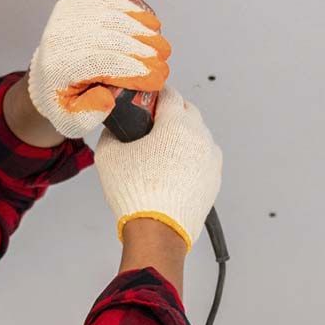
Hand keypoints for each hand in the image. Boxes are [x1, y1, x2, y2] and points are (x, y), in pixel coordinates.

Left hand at [26, 0, 171, 137]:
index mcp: (57, 66)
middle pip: (110, 38)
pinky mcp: (74, 5)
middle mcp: (59, 37)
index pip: (101, 63)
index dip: (134, 70)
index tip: (157, 79)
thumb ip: (89, 115)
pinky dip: (132, 12)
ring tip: (162, 47)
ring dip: (143, 31)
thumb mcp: (71, 121)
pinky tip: (150, 24)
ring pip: (113, 18)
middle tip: (165, 65)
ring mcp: (66, 17)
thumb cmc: (61, 100)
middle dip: (144, 51)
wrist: (43, 78)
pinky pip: (108, 3)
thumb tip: (107, 97)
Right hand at [94, 89, 221, 248]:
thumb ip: (111, 133)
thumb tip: (114, 130)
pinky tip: (174, 169)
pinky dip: (192, 157)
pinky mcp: (214, 178)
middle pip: (188, 111)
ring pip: (198, 135)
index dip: (154, 94)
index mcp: (177, 123)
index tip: (146, 99)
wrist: (158, 231)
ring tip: (162, 150)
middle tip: (152, 123)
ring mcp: (211, 158)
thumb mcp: (109, 155)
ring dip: (183, 135)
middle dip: (171, 111)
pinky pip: (204, 158)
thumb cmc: (136, 193)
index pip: (169, 93)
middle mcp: (200, 136)